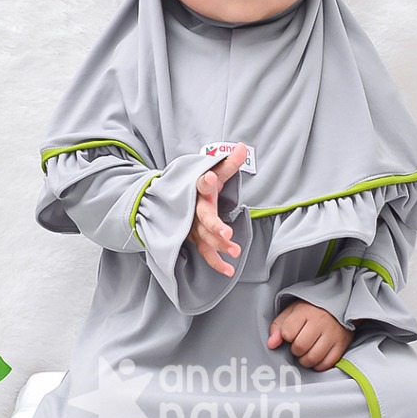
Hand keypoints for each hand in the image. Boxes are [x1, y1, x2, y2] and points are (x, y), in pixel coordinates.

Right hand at [187, 142, 247, 276]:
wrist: (174, 201)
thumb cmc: (201, 186)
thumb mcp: (213, 172)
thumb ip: (228, 164)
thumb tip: (242, 147)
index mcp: (199, 190)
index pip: (202, 185)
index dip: (205, 182)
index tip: (208, 178)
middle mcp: (193, 210)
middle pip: (203, 218)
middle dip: (215, 226)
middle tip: (227, 233)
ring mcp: (192, 227)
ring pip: (204, 238)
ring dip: (219, 246)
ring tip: (235, 251)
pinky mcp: (194, 239)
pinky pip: (205, 253)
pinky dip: (216, 263)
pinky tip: (229, 270)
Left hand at [267, 300, 354, 370]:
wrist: (338, 306)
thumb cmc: (311, 310)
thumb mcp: (291, 312)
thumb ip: (278, 327)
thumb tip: (271, 344)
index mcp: (305, 312)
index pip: (288, 333)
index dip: (286, 337)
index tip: (290, 335)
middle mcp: (320, 322)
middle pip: (300, 347)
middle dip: (295, 350)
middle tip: (298, 346)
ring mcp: (333, 334)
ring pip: (314, 357)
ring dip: (305, 360)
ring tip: (305, 353)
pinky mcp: (342, 344)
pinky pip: (327, 363)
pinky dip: (319, 365)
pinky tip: (316, 357)